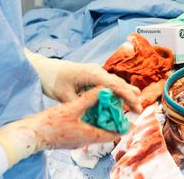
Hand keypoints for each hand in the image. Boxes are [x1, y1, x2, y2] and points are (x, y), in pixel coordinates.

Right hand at [0, 88, 124, 166]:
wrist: (32, 135)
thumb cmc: (51, 123)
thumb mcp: (71, 107)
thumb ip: (89, 98)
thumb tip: (104, 89)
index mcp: (89, 135)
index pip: (112, 134)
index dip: (123, 127)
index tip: (132, 120)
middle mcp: (85, 140)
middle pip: (105, 132)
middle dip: (113, 122)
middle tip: (120, 111)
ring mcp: (77, 141)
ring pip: (95, 131)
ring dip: (101, 121)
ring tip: (107, 110)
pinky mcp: (69, 138)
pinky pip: (85, 130)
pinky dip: (91, 122)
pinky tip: (88, 112)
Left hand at [24, 50, 140, 112]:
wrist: (44, 69)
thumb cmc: (53, 80)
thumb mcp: (65, 95)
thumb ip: (80, 103)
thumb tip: (91, 115)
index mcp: (92, 74)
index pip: (114, 85)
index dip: (127, 96)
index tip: (136, 106)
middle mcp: (96, 71)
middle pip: (118, 83)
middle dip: (130, 96)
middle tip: (139, 110)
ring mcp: (95, 72)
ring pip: (114, 83)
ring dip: (125, 93)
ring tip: (135, 105)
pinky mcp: (91, 76)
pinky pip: (107, 84)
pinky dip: (116, 92)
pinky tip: (119, 101)